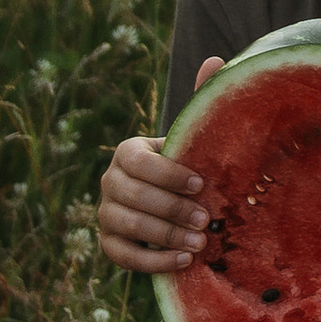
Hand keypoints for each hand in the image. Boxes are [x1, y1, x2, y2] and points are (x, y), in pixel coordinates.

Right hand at [96, 56, 224, 270]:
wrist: (173, 203)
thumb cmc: (187, 165)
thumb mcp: (192, 136)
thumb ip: (200, 100)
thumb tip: (215, 59)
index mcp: (128, 152)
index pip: (137, 162)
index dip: (167, 174)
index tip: (199, 184)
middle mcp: (109, 182)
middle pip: (133, 197)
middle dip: (171, 210)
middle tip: (205, 220)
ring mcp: (105, 214)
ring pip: (127, 227)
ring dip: (166, 236)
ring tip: (200, 243)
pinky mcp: (109, 244)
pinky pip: (123, 256)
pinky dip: (154, 261)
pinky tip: (184, 262)